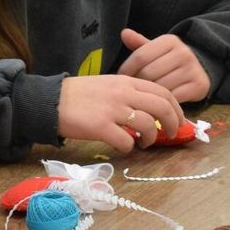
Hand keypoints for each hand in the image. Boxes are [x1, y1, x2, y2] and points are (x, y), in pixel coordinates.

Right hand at [57, 74, 183, 152]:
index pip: (163, 92)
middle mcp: (123, 93)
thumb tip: (148, 110)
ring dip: (151, 138)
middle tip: (171, 134)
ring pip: (148, 125)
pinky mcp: (100, 127)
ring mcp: (112, 110)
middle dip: (173, 123)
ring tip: (145, 143)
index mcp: (126, 81)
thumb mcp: (108, 85)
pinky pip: (126, 142)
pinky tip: (124, 147)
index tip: (178, 120)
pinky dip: (129, 148)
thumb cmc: (78, 95)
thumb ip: (128, 93)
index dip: (176, 108)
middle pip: (162, 107)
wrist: (51, 100)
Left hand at [117, 28, 210, 102]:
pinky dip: (163, 102)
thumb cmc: (168, 61)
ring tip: (144, 95)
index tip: (121, 77)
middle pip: (148, 73)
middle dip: (137, 83)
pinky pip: (173, 98)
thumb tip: (124, 33)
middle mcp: (183, 52)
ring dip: (149, 94)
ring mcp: (193, 69)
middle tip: (132, 89)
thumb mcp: (155, 50)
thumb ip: (139, 45)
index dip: (126, 69)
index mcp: (170, 41)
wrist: (199, 71)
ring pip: (160, 87)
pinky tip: (157, 101)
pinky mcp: (199, 86)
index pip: (140, 56)